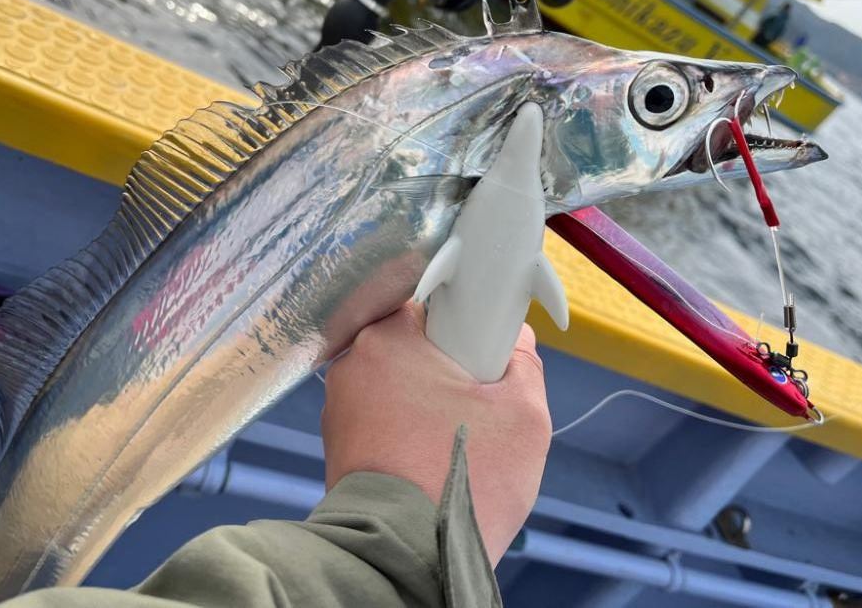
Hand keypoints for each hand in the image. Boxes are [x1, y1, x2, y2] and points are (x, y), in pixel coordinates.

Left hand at [321, 301, 550, 565]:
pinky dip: (405, 431)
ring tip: (454, 442)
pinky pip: (381, 417)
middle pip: (417, 344)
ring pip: (399, 383)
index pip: (436, 304)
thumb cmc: (458, 483)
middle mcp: (355, 362)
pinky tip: (429, 459)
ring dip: (426, 402)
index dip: (469, 327)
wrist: (402, 556)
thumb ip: (525, 364)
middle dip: (450, 369)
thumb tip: (516, 345)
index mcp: (391, 336)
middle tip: (477, 406)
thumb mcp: (524, 416)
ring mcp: (339, 403)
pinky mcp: (336, 441)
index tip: (485, 354)